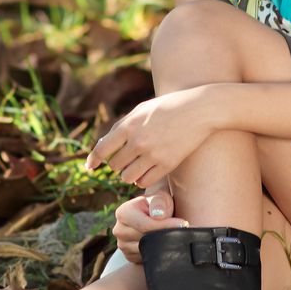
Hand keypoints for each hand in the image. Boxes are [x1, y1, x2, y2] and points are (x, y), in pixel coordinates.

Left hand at [85, 89, 216, 191]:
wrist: (200, 110)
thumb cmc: (168, 107)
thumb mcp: (141, 109)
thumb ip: (122, 126)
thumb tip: (103, 144)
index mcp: (129, 125)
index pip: (102, 149)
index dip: (93, 160)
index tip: (90, 167)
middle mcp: (138, 142)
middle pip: (115, 165)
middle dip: (117, 163)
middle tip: (126, 158)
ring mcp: (153, 155)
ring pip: (127, 177)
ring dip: (128, 173)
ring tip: (136, 166)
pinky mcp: (167, 165)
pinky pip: (144, 182)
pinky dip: (141, 179)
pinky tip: (146, 171)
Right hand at [111, 187, 186, 263]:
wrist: (155, 214)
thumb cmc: (160, 203)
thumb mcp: (161, 197)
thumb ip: (160, 202)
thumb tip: (158, 215)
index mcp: (123, 212)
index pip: (145, 225)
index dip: (166, 226)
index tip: (184, 224)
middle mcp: (119, 230)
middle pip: (146, 239)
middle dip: (166, 235)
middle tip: (183, 231)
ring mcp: (122, 245)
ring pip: (147, 251)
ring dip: (163, 245)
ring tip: (174, 235)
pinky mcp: (129, 256)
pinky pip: (146, 259)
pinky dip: (157, 253)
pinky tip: (163, 243)